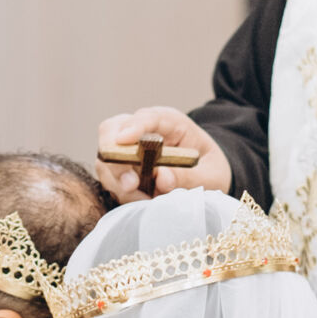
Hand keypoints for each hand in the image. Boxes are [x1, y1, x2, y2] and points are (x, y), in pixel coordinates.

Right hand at [95, 107, 231, 203]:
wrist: (207, 176)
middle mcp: (144, 131)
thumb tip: (162, 178)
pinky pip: (110, 177)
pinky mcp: (122, 168)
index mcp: (170, 122)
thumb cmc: (209, 170)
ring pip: (105, 157)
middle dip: (115, 157)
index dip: (134, 127)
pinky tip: (141, 200)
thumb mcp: (210, 175)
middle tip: (131, 184)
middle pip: (112, 131)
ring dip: (118, 181)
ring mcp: (129, 149)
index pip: (148, 117)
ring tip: (144, 198)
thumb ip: (188, 177)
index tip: (124, 140)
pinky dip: (120, 191)